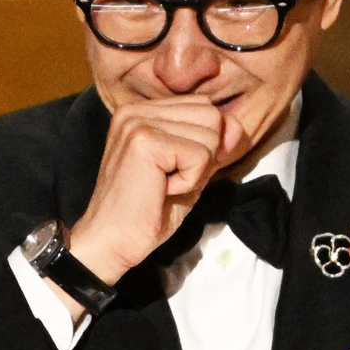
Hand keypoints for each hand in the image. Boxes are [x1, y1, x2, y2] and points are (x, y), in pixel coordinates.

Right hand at [65, 96, 249, 289]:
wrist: (111, 242)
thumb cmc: (147, 212)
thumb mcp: (190, 172)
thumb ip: (212, 146)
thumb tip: (237, 126)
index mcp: (143, 111)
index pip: (204, 106)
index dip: (204, 145)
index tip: (172, 172)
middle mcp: (137, 109)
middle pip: (211, 115)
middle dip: (204, 155)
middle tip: (169, 180)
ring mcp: (138, 122)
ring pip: (210, 134)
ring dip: (196, 170)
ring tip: (163, 185)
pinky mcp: (145, 141)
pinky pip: (200, 155)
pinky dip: (189, 181)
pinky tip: (161, 190)